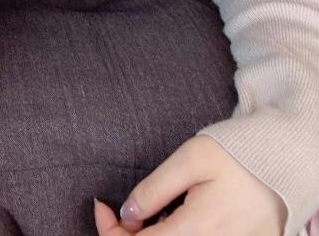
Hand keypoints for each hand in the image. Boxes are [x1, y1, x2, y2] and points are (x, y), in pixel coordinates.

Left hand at [93, 134, 287, 235]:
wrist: (281, 162)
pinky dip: (171, 235)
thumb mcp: (191, 159)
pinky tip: (169, 218)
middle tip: (116, 209)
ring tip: (147, 212)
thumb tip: (127, 214)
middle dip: (127, 235)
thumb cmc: (235, 155)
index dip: (111, 231)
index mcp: (197, 229)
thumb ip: (155, 189)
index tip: (101, 206)